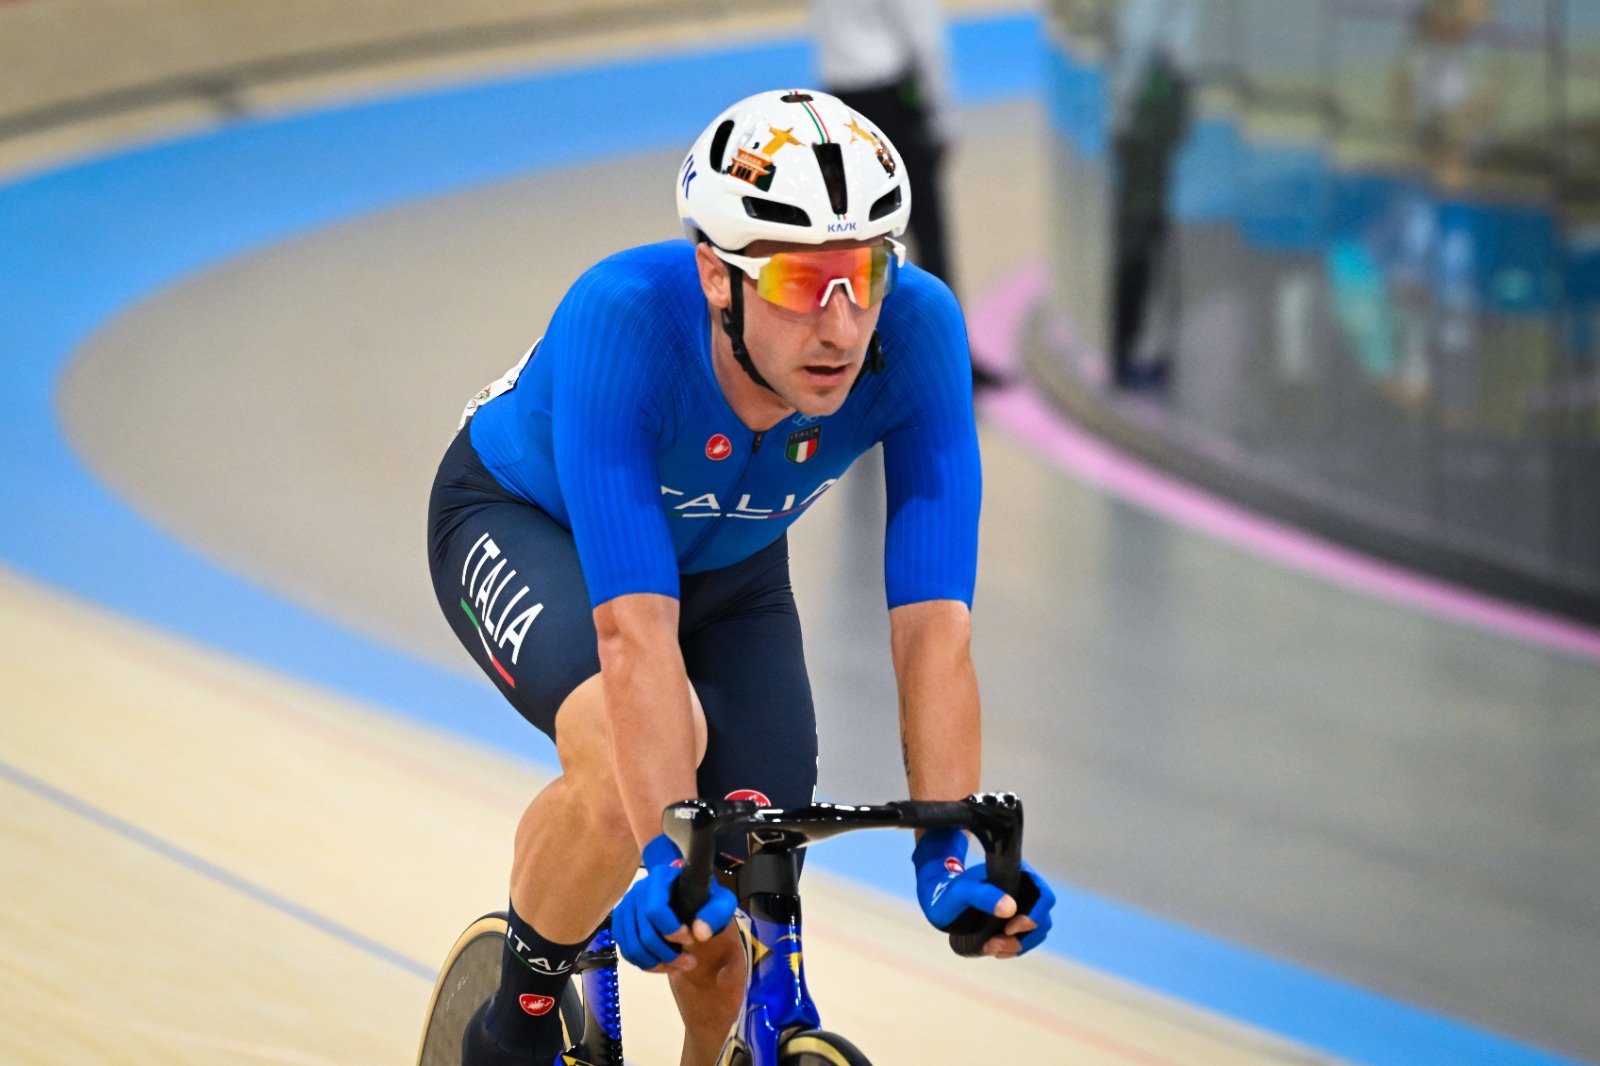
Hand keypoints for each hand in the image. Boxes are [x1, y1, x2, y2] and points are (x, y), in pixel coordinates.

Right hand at [613, 835, 736, 972]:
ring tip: (680, 966)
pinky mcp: (622, 924)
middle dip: (669, 955)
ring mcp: (627, 907)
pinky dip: (646, 964)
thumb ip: (715, 914)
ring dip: (658, 964)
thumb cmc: (703, 896)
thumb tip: (699, 934)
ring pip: (633, 947)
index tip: (690, 940)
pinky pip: (627, 951)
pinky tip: (665, 964)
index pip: (656, 910)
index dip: (672, 931)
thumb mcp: (719, 901)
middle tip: (691, 962)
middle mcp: (638, 890)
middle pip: (645, 934)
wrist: (685, 893)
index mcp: (660, 878)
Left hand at [913, 829, 1055, 957]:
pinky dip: (1011, 949)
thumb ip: (983, 896)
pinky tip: (993, 949)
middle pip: (1042, 920)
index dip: (1034, 916)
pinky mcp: (1013, 922)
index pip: (1044, 897)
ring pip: (1035, 933)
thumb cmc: (949, 892)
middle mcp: (1025, 891)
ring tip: (989, 948)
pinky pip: (1024, 940)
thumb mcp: (961, 893)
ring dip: (1016, 946)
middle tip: (993, 945)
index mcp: (1019, 875)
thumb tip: (1010, 908)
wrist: (940, 899)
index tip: (1009, 928)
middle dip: (1022, 938)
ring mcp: (1021, 907)